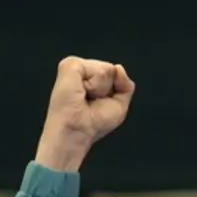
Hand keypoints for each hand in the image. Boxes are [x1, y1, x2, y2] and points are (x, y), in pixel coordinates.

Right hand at [35, 56, 135, 171]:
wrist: (77, 130)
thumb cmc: (92, 124)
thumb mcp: (119, 105)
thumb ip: (125, 85)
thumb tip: (119, 67)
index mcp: (90, 79)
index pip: (114, 74)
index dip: (113, 92)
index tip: (97, 105)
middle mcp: (82, 72)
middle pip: (113, 70)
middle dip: (109, 90)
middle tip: (91, 103)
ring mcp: (75, 66)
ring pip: (108, 70)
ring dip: (102, 90)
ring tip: (85, 99)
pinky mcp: (70, 65)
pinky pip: (99, 71)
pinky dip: (96, 86)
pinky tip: (82, 93)